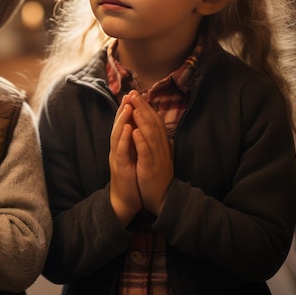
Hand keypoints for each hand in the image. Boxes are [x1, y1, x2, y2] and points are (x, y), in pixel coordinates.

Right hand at [109, 91, 142, 225]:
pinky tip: (127, 129)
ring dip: (122, 121)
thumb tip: (137, 127)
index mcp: (122, 146)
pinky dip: (124, 139)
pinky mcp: (120, 167)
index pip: (123, 124)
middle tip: (128, 95)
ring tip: (127, 107)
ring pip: (117, 135)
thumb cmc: (130, 178)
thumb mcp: (132, 157)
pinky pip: (121, 151)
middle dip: (123, 109)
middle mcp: (117, 148)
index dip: (126, 109)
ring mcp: (117, 157)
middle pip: (118, 125)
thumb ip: (132, 142)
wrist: (125, 200)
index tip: (132, 95)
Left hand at [129, 93, 173, 215]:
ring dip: (142, 120)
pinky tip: (135, 131)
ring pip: (151, 135)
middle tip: (133, 94)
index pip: (155, 121)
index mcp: (162, 145)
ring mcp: (157, 158)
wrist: (161, 200)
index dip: (146, 107)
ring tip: (134, 106)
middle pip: (153, 124)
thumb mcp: (157, 155)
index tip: (137, 95)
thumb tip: (151, 125)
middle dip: (143, 108)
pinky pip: (146, 153)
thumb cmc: (156, 177)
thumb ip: (155, 140)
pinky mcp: (151, 169)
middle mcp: (161, 149)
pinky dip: (141, 141)